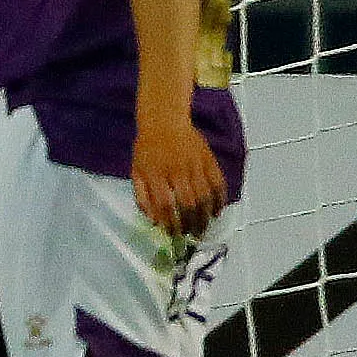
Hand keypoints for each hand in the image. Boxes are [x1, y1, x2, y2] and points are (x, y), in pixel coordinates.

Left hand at [131, 111, 226, 237]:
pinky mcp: (209, 159)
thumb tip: (155, 221)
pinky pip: (218, 183)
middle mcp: (177, 171)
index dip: (171, 223)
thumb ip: (143, 198)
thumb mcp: (136, 172)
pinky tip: (216, 212)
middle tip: (191, 236)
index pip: (166, 205)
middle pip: (188, 204)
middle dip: (191, 225)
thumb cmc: (147, 148)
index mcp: (156, 174)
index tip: (174, 234)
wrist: (164, 120)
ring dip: (205, 217)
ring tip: (203, 228)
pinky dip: (220, 200)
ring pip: (205, 197)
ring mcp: (195, 165)